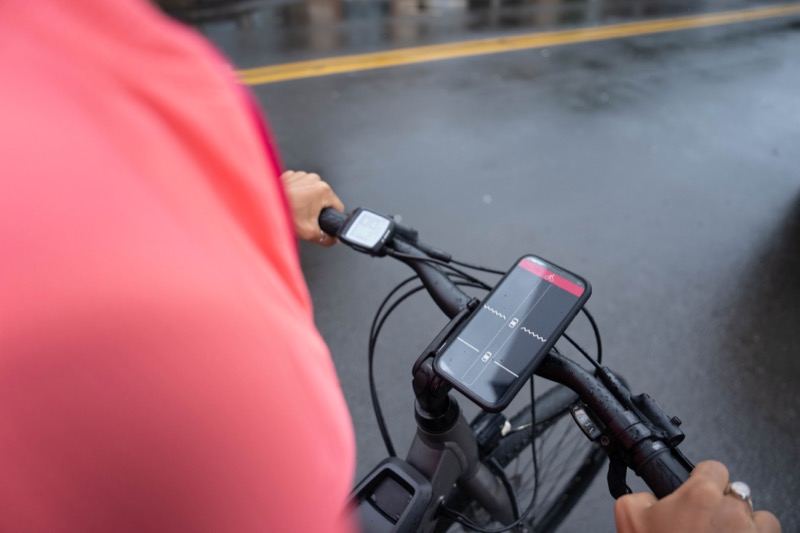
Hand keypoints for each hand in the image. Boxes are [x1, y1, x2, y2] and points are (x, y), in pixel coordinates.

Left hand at [280, 170, 344, 246]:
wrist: (261, 206)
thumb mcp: (310, 233)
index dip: (332, 218)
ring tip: (295, 210)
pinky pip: (299, 187)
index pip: (338, 206)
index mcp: (323, 190)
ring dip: (306, 202)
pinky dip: (296, 195)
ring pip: (311, 193)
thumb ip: (326, 239)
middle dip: (317, 210)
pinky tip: (289, 203)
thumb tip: (332, 240)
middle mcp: (314, 179)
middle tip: (304, 218)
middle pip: (324, 199)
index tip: (323, 223)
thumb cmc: (283, 214)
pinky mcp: (290, 175)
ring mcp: (301, 175)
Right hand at [615, 461, 780, 532]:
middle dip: (723, 504)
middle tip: (704, 522)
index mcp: (701, 495)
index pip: (714, 468)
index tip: (697, 491)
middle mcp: (732, 511)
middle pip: (737, 492)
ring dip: (746, 523)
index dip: (702, 479)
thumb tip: (649, 496)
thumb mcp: (630, 517)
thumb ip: (638, 495)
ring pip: (759, 517)